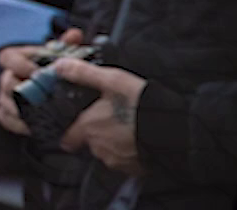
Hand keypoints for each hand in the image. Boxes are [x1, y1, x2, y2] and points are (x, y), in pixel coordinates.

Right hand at [0, 28, 83, 135]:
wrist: (54, 91)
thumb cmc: (54, 70)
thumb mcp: (61, 56)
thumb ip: (67, 46)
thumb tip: (75, 34)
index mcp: (18, 59)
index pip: (7, 57)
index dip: (20, 65)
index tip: (36, 72)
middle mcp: (9, 76)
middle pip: (6, 82)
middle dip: (23, 89)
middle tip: (42, 96)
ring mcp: (6, 95)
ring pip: (4, 101)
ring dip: (22, 107)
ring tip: (40, 111)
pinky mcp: (9, 113)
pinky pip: (5, 118)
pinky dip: (17, 122)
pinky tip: (32, 124)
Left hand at [56, 60, 146, 176]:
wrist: (176, 130)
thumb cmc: (142, 105)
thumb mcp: (112, 81)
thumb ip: (83, 74)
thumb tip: (60, 66)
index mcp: (89, 127)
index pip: (69, 137)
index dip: (71, 132)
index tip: (75, 129)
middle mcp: (99, 147)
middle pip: (91, 142)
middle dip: (99, 133)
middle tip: (114, 119)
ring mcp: (118, 161)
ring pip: (109, 152)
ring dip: (115, 143)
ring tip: (130, 128)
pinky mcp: (136, 169)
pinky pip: (127, 162)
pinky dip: (131, 152)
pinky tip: (140, 139)